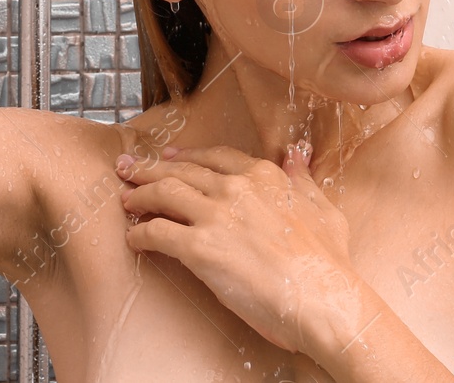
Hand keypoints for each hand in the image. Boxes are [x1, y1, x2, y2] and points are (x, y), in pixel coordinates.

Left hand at [118, 143, 363, 358]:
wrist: (324, 299)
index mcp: (263, 176)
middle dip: (149, 168)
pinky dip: (140, 233)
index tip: (169, 157)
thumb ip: (302, 178)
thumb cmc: (329, 262)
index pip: (214, 157)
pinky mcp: (199, 248)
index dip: (187, 156)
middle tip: (127, 168)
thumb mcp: (322, 208)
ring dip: (139, 195)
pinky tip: (133, 238)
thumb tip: (297, 154)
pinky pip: (157, 232)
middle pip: (181, 171)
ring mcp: (215, 216)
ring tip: (125, 200)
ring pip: (163, 193)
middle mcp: (235, 188)